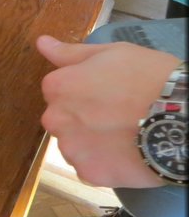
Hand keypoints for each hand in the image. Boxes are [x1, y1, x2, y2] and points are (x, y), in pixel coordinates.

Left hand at [35, 35, 181, 188]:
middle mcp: (55, 119)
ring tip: (125, 134)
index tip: (107, 92)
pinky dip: (105, 163)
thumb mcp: (112, 53)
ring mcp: (71, 149)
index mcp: (57, 87)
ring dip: (92, 142)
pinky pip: (90, 168)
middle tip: (118, 114)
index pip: (58, 90)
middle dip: (83, 117)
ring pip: (75, 145)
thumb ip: (70, 53)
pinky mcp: (90, 173)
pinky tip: (126, 153)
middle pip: (63, 119)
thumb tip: (41, 43)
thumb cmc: (149, 77)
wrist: (183, 116)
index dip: (84, 91)